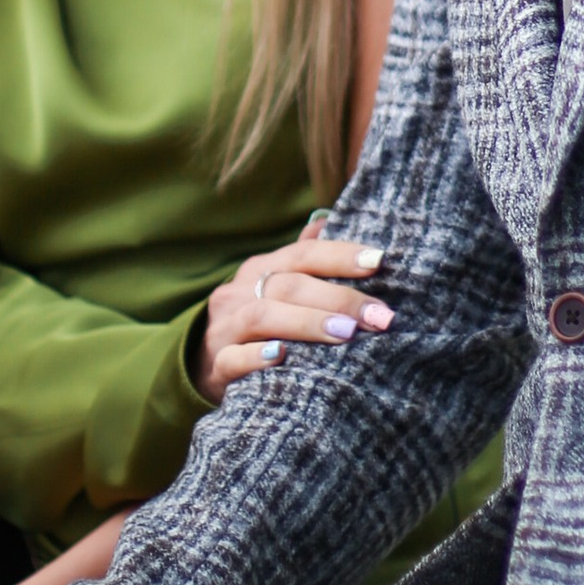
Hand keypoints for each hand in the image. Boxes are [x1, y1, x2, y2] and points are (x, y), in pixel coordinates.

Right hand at [195, 221, 392, 397]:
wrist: (204, 364)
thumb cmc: (257, 324)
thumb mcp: (275, 288)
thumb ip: (302, 259)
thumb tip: (327, 219)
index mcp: (261, 269)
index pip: (304, 255)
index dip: (341, 255)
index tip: (379, 261)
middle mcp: (240, 292)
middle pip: (290, 285)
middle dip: (338, 298)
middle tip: (378, 315)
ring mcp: (225, 328)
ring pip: (262, 317)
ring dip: (308, 322)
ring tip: (346, 333)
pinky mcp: (215, 365)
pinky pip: (232, 359)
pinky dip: (256, 356)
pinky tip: (281, 356)